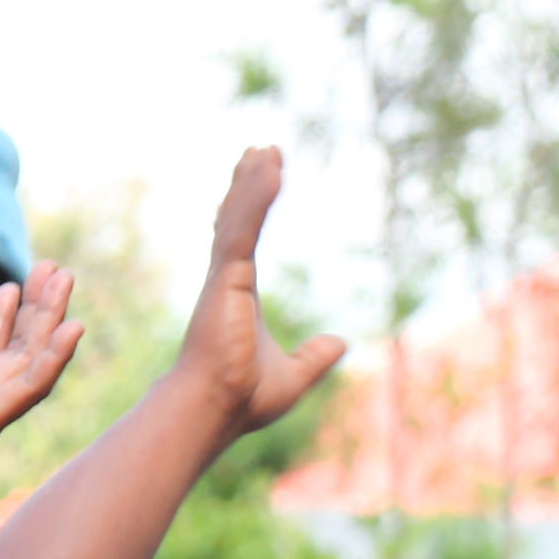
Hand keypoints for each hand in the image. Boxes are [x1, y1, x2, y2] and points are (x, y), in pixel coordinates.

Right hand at [176, 148, 348, 431]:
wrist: (217, 408)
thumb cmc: (244, 398)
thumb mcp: (296, 375)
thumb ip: (315, 357)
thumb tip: (341, 343)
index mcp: (238, 295)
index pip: (244, 240)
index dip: (252, 209)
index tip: (261, 182)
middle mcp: (227, 280)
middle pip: (237, 219)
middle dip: (249, 184)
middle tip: (261, 151)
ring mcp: (224, 276)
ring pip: (239, 216)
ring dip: (253, 181)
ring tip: (266, 150)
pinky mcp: (226, 276)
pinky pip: (242, 226)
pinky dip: (255, 197)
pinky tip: (267, 169)